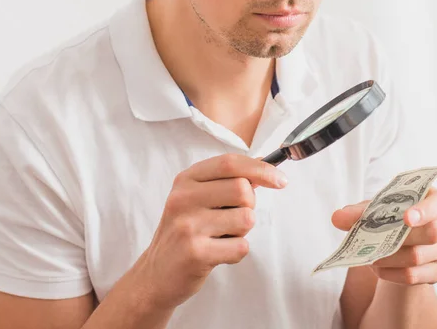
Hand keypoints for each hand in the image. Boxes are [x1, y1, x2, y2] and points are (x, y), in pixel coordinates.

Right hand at [134, 153, 287, 309]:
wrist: (156, 274)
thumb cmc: (185, 231)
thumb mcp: (198, 198)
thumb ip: (227, 181)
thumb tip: (264, 167)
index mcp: (186, 179)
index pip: (230, 163)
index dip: (260, 169)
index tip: (280, 180)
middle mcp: (183, 198)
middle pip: (242, 189)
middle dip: (249, 205)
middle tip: (233, 218)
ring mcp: (188, 226)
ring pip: (246, 219)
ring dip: (242, 231)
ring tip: (221, 236)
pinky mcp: (195, 253)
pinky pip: (241, 247)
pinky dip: (237, 252)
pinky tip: (218, 253)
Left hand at [331, 187, 436, 285]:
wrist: (402, 239)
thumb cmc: (393, 215)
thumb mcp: (376, 209)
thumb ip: (358, 212)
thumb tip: (337, 217)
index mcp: (436, 200)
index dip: (425, 210)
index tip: (406, 217)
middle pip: (431, 233)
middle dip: (399, 237)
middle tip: (372, 240)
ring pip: (419, 257)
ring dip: (390, 257)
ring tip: (368, 256)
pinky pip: (415, 275)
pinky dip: (393, 273)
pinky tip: (377, 269)